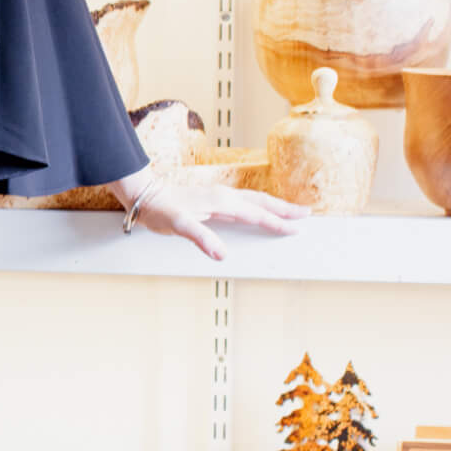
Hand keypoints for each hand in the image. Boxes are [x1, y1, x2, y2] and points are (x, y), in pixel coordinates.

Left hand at [117, 175, 309, 263]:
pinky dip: (258, 206)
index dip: (276, 222)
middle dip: (284, 209)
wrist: (144, 196)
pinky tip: (259, 212)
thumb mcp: (178, 225)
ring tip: (290, 211)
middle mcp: (224, 196)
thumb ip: (201, 238)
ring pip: (254, 200)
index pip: (256, 214)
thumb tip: (222, 255)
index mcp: (221, 201)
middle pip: (261, 202)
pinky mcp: (212, 201)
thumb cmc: (160, 210)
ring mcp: (219, 197)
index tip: (295, 229)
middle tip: (306, 214)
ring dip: (273, 205)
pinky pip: (243, 203)